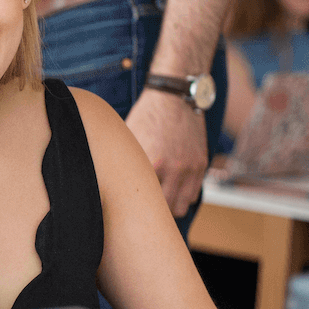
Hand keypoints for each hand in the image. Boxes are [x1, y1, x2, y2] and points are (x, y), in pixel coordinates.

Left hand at [126, 90, 207, 216]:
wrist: (173, 95)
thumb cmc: (145, 116)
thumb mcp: (127, 138)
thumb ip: (124, 164)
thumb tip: (106, 184)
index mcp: (151, 164)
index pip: (142, 202)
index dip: (133, 210)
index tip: (127, 213)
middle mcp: (173, 169)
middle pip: (164, 211)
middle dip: (152, 212)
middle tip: (141, 209)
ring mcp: (190, 168)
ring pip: (182, 206)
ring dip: (170, 205)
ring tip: (157, 200)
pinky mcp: (201, 164)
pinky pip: (193, 193)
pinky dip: (183, 194)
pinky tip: (171, 187)